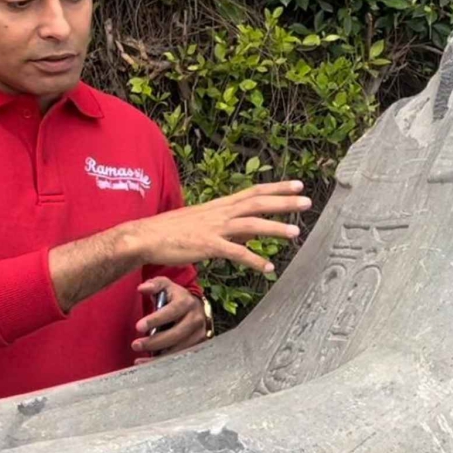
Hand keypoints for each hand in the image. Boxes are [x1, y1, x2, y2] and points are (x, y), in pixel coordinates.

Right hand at [122, 180, 310, 273]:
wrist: (145, 237)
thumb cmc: (172, 231)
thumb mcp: (204, 221)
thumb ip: (228, 225)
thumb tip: (249, 230)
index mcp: (220, 206)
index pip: (253, 192)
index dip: (277, 188)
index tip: (298, 185)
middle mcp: (220, 213)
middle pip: (257, 203)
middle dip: (284, 202)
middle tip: (307, 201)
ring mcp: (214, 228)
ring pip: (250, 224)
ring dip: (274, 228)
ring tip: (296, 233)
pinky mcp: (206, 246)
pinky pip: (234, 253)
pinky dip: (252, 260)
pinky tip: (268, 268)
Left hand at [132, 278, 204, 361]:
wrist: (196, 307)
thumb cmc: (175, 297)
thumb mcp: (166, 286)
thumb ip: (154, 285)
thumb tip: (142, 288)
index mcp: (186, 303)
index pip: (171, 312)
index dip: (155, 320)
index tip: (138, 327)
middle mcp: (195, 319)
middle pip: (175, 334)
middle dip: (154, 342)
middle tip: (135, 345)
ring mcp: (198, 334)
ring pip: (179, 349)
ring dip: (158, 356)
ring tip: (139, 359)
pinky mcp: (198, 346)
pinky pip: (180, 357)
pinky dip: (163, 362)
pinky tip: (148, 364)